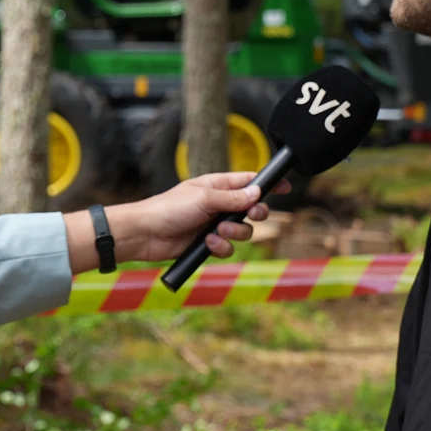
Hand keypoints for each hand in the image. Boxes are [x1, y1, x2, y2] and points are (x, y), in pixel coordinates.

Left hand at [64, 171, 282, 273]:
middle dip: (254, 213)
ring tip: (216, 232)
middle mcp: (218, 204)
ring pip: (242, 232)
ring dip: (234, 234)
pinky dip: (221, 248)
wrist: (145, 234)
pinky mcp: (207, 244)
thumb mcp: (204, 198)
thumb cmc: (169, 209)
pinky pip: (227, 248)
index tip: (285, 187)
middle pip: (251, 209)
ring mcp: (213, 225)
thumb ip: (232, 198)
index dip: (268, 185)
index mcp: (217, 186)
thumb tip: (257, 193)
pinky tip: (207, 245)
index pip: (248, 182)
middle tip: (251, 214)